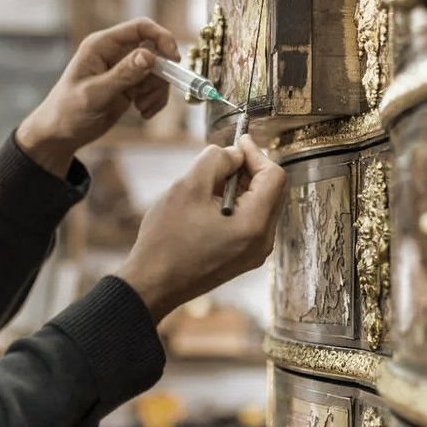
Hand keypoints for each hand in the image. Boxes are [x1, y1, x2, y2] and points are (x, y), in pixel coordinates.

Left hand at [16, 19, 180, 175]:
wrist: (61, 134)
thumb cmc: (68, 111)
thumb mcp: (94, 94)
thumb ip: (122, 74)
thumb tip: (149, 56)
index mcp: (102, 45)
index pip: (140, 28)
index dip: (161, 37)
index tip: (174, 58)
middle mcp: (115, 53)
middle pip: (154, 50)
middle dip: (160, 73)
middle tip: (152, 95)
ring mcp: (124, 70)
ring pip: (157, 71)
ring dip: (157, 90)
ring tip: (143, 108)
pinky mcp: (130, 86)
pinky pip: (154, 87)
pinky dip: (155, 100)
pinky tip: (143, 113)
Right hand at [116, 135, 285, 320]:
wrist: (152, 285)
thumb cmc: (166, 240)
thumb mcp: (188, 187)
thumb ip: (216, 160)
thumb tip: (235, 154)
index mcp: (254, 225)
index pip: (274, 176)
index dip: (256, 153)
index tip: (238, 141)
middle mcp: (262, 242)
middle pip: (271, 191)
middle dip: (248, 170)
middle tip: (222, 159)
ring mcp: (253, 254)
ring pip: (259, 205)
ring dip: (240, 187)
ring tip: (210, 183)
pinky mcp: (242, 259)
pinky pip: (249, 222)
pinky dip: (235, 205)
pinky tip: (208, 204)